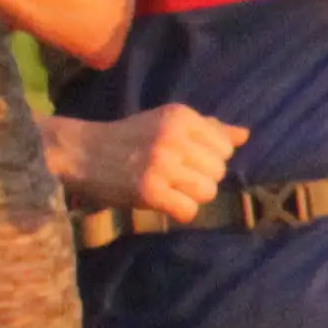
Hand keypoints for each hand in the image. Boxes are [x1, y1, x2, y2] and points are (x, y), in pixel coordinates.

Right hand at [92, 105, 242, 226]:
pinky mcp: (149, 190)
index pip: (225, 148)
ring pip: (207, 192)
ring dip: (191, 196)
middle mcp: (174, 137)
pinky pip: (189, 211)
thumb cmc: (129, 138)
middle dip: (200, 179)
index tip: (185, 160)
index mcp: (181, 116)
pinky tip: (164, 202)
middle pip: (218, 172)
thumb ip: (207, 128)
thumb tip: (244, 135)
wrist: (83, 152)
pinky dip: (180, 212)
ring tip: (170, 189)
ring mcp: (161, 164)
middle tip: (174, 177)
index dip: (209, 159)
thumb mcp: (167, 123)